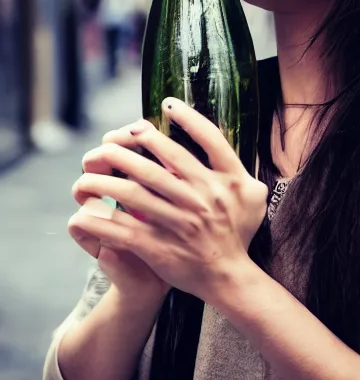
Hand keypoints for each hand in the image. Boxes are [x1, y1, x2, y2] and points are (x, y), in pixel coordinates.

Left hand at [68, 98, 267, 302]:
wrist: (228, 275)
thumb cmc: (239, 231)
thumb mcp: (254, 196)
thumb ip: (243, 169)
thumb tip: (223, 142)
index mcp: (228, 181)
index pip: (210, 139)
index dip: (189, 118)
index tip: (168, 104)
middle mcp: (205, 197)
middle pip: (162, 161)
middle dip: (132, 144)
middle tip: (112, 136)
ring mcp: (181, 222)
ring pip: (135, 192)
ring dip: (107, 177)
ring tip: (89, 165)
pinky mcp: (160, 246)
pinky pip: (124, 229)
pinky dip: (101, 219)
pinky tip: (84, 209)